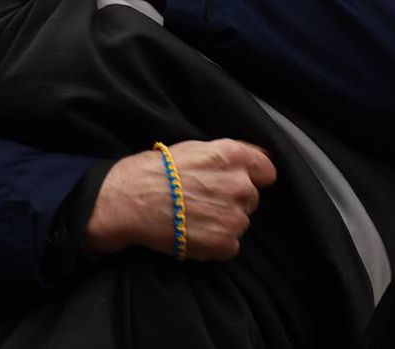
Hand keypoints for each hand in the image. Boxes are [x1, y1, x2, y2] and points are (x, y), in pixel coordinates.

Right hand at [85, 139, 275, 260]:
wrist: (128, 200)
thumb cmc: (153, 172)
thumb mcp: (192, 148)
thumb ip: (225, 155)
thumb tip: (249, 161)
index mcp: (232, 156)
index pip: (266, 170)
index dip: (254, 177)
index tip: (240, 182)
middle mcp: (239, 184)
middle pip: (251, 198)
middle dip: (232, 200)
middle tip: (202, 201)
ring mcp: (234, 215)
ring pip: (240, 222)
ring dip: (222, 223)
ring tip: (192, 218)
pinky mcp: (224, 242)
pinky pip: (230, 246)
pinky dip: (214, 244)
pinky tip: (192, 233)